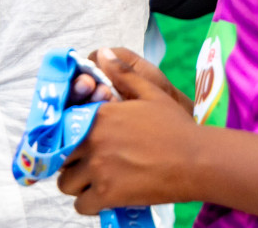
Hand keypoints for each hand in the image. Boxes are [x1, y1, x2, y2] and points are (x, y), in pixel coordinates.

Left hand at [57, 50, 198, 212]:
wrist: (197, 160)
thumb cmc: (175, 126)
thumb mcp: (151, 92)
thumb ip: (123, 74)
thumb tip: (102, 53)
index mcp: (99, 115)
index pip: (63, 127)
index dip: (66, 136)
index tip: (74, 144)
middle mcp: (93, 140)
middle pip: (60, 156)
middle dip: (69, 161)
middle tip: (85, 165)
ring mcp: (99, 168)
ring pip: (65, 183)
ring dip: (76, 184)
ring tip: (91, 182)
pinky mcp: (108, 195)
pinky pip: (81, 205)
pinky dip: (87, 204)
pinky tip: (100, 198)